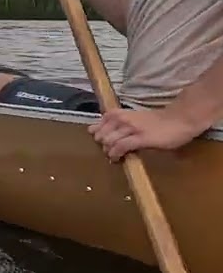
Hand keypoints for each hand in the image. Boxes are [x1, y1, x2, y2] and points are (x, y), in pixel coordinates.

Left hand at [87, 106, 204, 160]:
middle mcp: (121, 119)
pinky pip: (121, 147)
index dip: (99, 139)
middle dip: (103, 147)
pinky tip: (118, 159)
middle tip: (112, 152)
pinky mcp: (141, 138)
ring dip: (110, 152)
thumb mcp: (131, 119)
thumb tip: (93, 131)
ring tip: (116, 156)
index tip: (105, 145)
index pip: (96, 128)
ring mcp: (131, 128)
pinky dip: (116, 155)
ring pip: (109, 143)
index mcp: (118, 114)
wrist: (179, 119)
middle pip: (101, 137)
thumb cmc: (157, 121)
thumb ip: (114, 124)